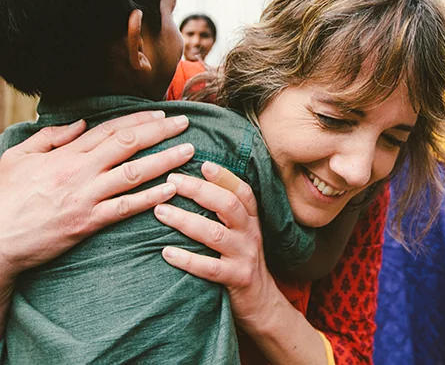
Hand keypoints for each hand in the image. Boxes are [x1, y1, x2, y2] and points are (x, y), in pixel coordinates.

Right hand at [0, 111, 192, 279]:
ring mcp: (86, 197)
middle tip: (184, 124)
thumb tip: (80, 124)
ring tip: (188, 151)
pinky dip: (150, 198)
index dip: (138, 119)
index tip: (160, 113)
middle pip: (128, 145)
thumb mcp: (18, 156)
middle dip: (159, 131)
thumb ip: (50, 137)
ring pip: (134, 173)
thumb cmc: (3, 196)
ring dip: (165, 160)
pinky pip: (125, 208)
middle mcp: (80, 172)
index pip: (110, 129)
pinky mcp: (88, 222)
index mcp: (65, 154)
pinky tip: (172, 189)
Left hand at [155, 163, 279, 330]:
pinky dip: (187, 259)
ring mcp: (245, 256)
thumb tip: (193, 183)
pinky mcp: (237, 279)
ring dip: (185, 220)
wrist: (262, 302)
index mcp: (251, 219)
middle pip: (228, 205)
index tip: (202, 163)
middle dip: (199, 190)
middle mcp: (250, 233)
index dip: (224, 176)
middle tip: (172, 181)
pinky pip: (210, 268)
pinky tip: (166, 252)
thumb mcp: (241, 232)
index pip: (242, 191)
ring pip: (215, 234)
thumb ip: (225, 211)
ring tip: (160, 211)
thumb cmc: (241, 260)